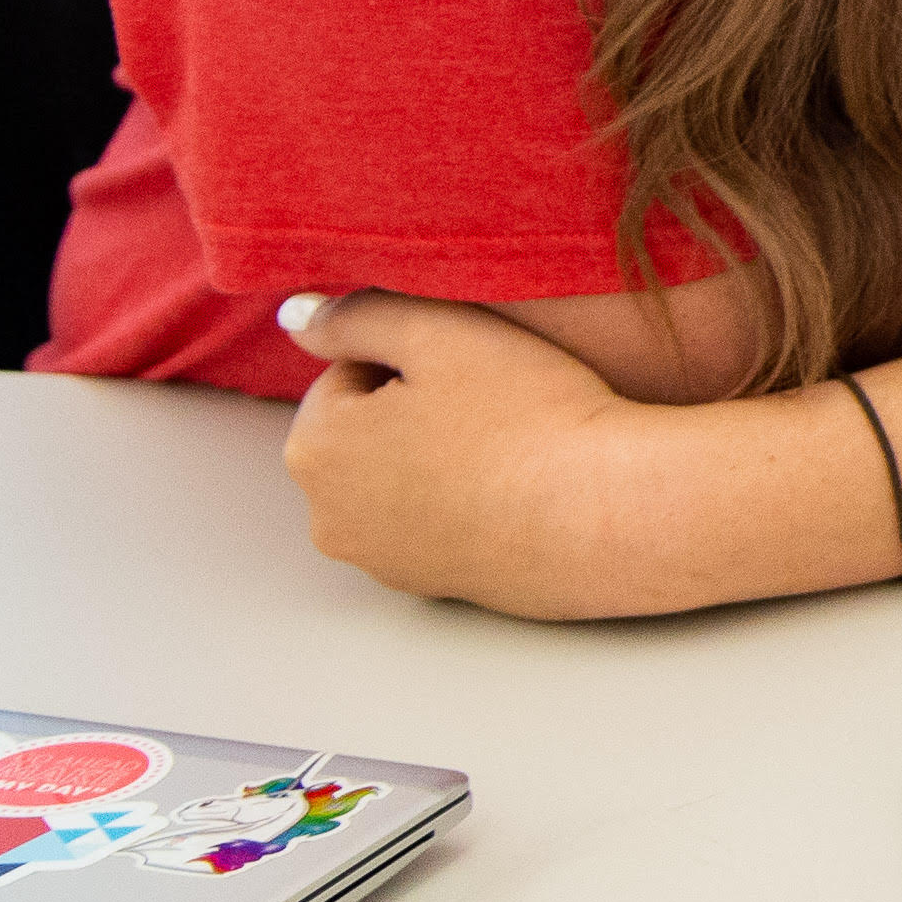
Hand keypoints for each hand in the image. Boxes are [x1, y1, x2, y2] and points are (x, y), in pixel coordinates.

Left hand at [274, 290, 674, 617]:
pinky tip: (513, 487)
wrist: (604, 513)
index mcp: (316, 448)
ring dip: (435, 457)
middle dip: (414, 410)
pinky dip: (460, 503)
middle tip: (490, 400)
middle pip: (366, 432)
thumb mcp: (439, 331)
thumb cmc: (525, 416)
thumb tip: (298, 316)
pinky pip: (432, 525)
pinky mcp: (429, 588)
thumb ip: (356, 314)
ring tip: (506, 443)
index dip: (417, 356)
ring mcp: (379, 561)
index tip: (471, 364)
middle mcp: (329, 516)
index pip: (349, 372)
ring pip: (397, 480)